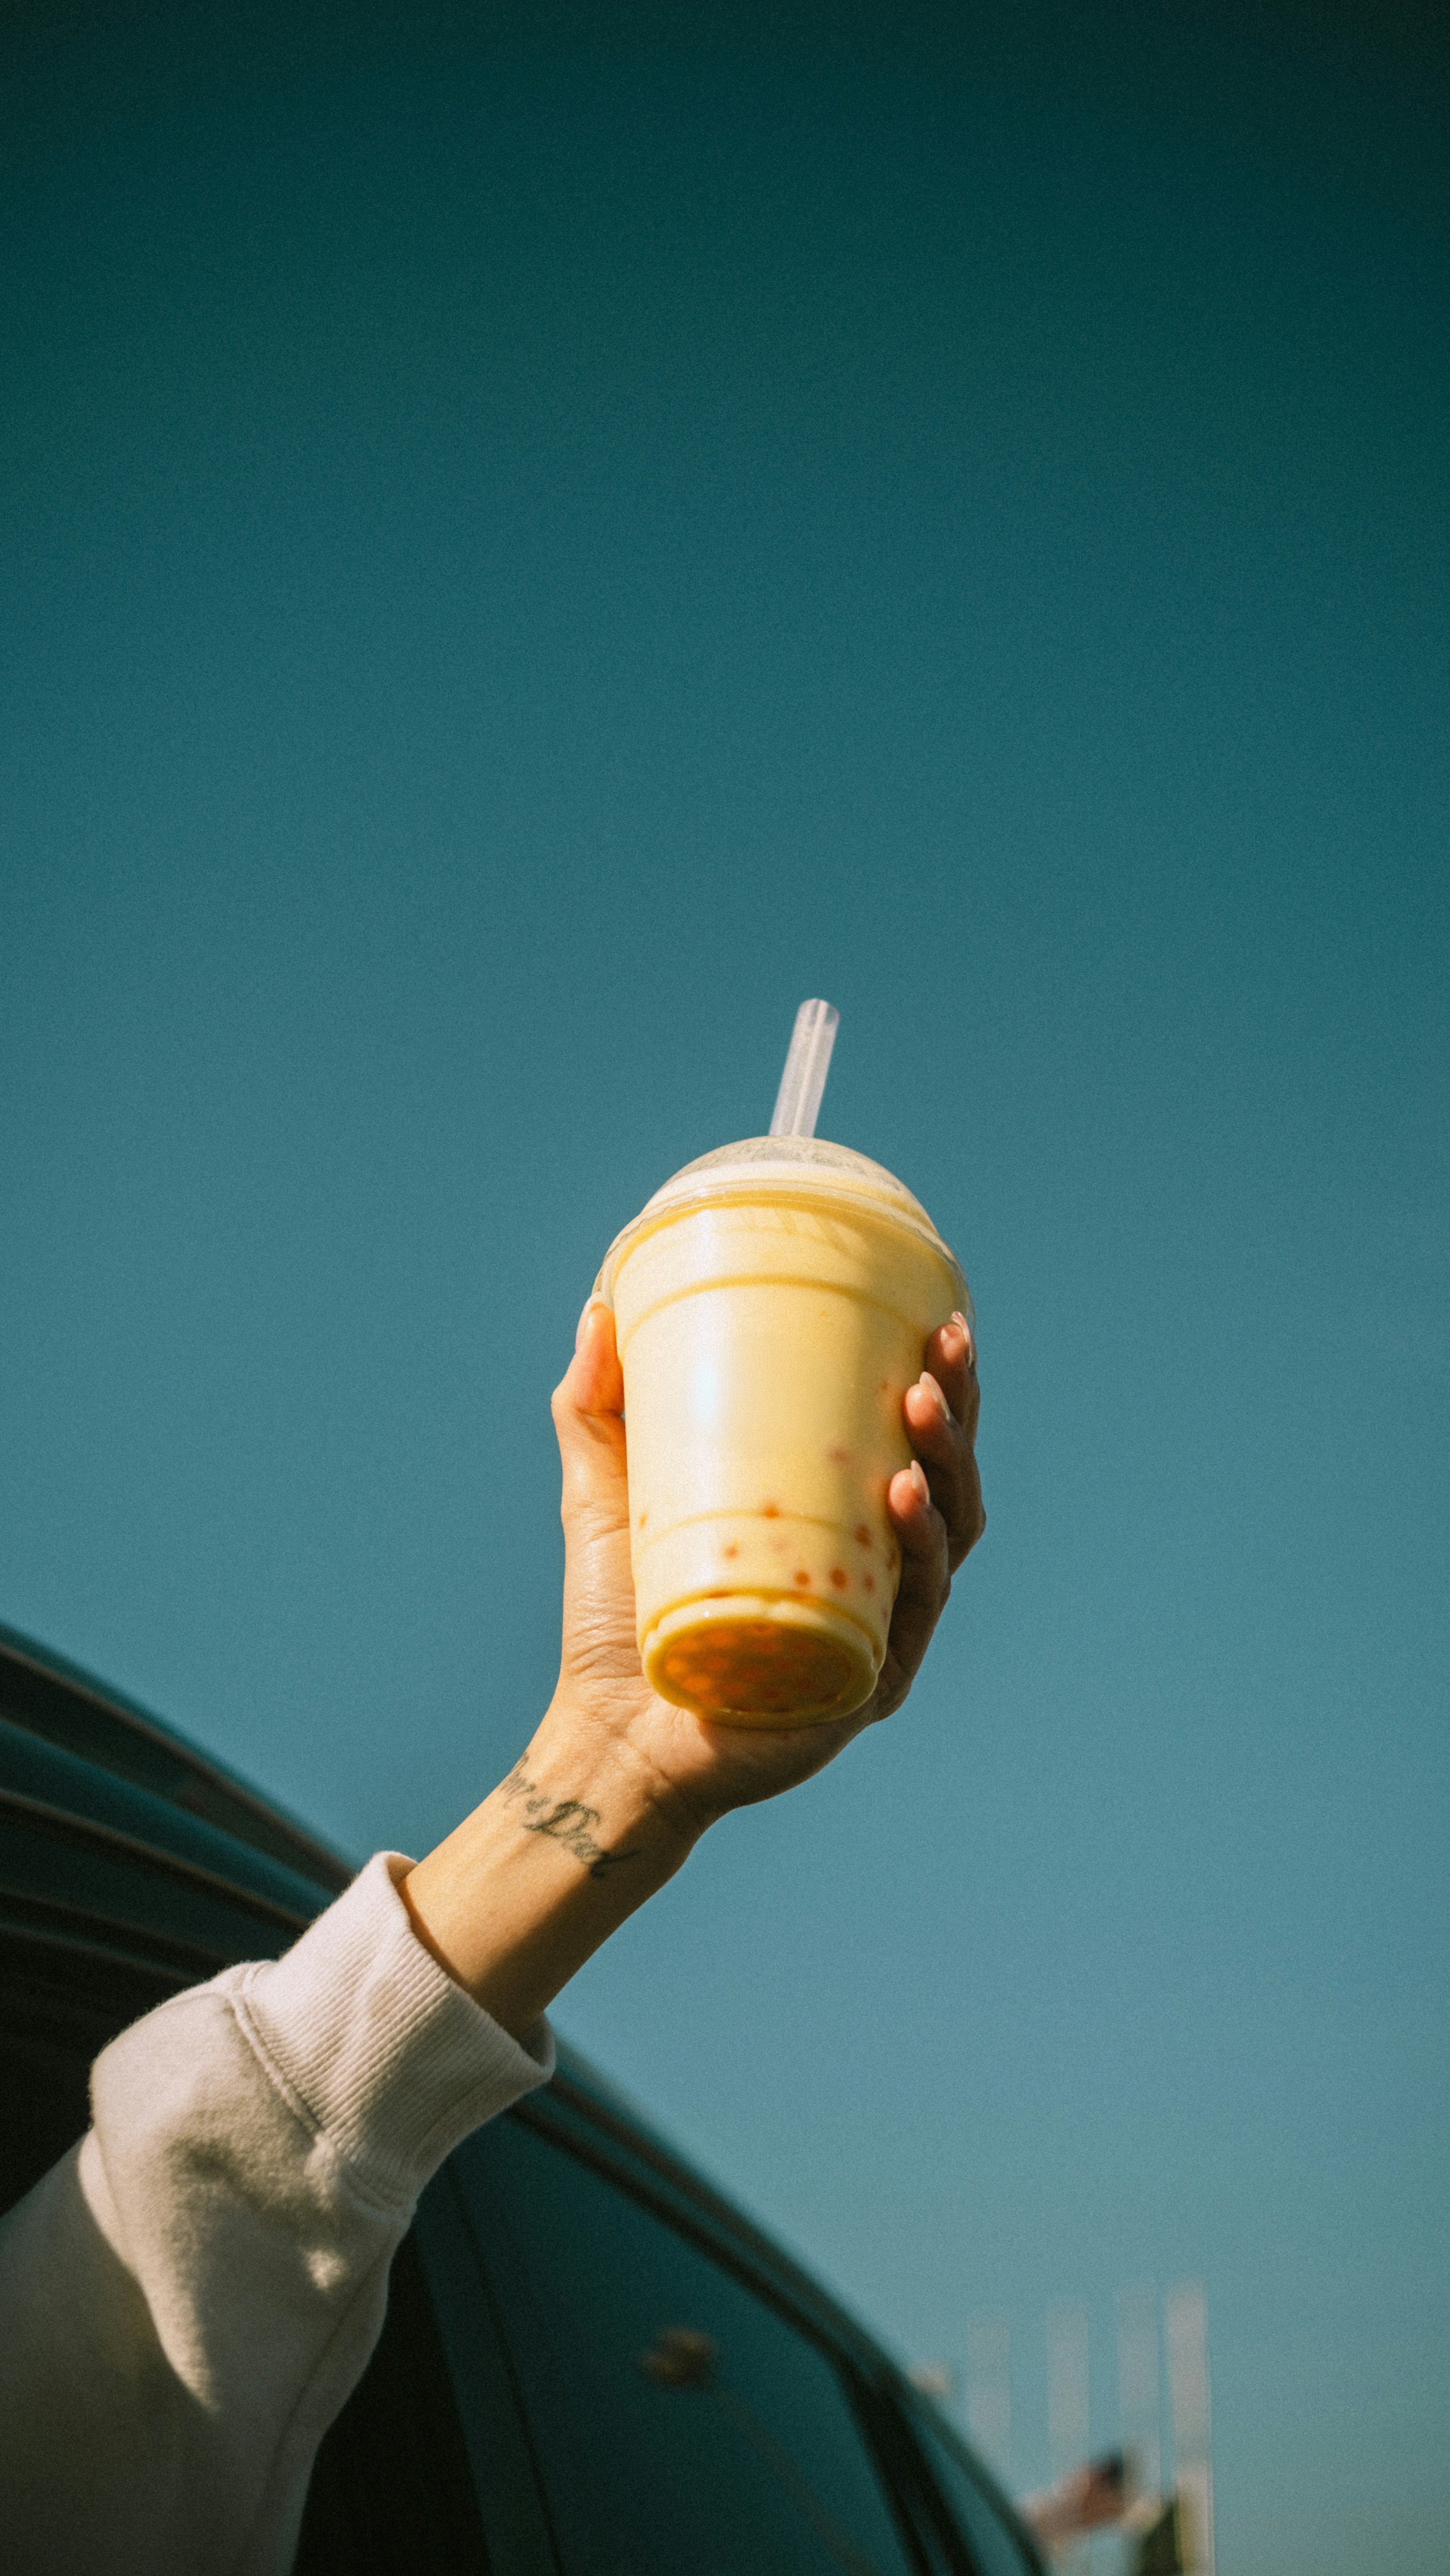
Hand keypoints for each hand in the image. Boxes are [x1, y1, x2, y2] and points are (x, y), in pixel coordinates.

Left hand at [550, 1298, 984, 1832]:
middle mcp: (874, 1574)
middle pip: (946, 1479)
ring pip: (945, 1534)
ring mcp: (879, 1627)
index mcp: (837, 1524)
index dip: (940, 1384)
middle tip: (941, 1347)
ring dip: (944, 1463)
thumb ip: (597, 1406)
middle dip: (957, 1409)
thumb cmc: (615, 1615)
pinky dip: (917, 1549)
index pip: (909, 1444)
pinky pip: (911, 1608)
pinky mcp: (868, 1678)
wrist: (607, 1729)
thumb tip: (597, 1306)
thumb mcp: (605, 1491)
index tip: (940, 1316)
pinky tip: (904, 1497)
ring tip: (918, 1401)